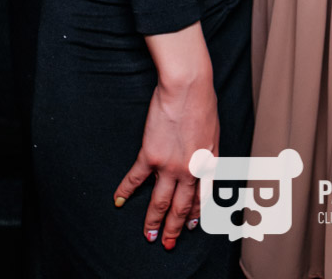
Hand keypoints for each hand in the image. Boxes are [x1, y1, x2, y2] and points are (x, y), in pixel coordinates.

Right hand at [113, 23, 218, 249]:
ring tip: (149, 235)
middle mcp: (190, 170)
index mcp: (208, 163)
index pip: (202, 198)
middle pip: (181, 207)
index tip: (190, 227)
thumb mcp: (214, 131)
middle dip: (174, 228)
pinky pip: (135, 179)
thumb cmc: (203, 101)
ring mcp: (170, 165)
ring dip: (153, 221)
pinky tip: (118, 201)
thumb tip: (204, 160)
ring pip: (160, 202)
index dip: (194, 215)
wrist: (188, 87)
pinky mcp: (150, 156)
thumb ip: (208, 150)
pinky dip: (125, 192)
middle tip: (168, 243)